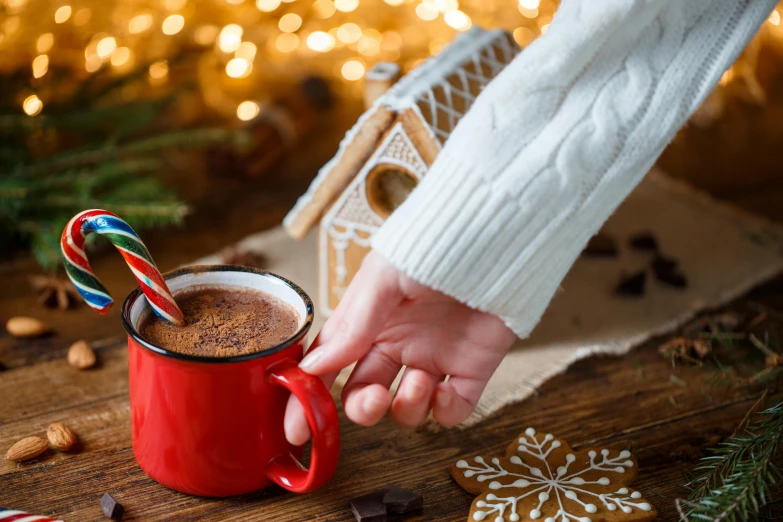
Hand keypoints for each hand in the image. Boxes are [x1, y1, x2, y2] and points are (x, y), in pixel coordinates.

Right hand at [284, 251, 516, 444]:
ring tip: (420, 379)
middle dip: (364, 409)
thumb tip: (314, 367)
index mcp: (370, 321)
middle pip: (366, 394)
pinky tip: (445, 391)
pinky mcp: (472, 369)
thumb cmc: (434, 245)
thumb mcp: (384, 277)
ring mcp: (435, 358)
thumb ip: (352, 324)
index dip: (311, 396)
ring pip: (407, 409)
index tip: (295, 427)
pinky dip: (445, 412)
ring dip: (407, 406)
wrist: (495, 237)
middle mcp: (399, 343)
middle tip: (374, 401)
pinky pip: (453, 410)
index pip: (331, 365)